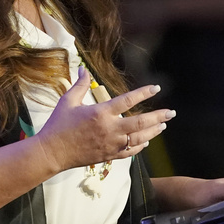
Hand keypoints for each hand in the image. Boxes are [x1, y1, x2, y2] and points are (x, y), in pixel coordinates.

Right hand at [35, 67, 175, 170]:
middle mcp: (110, 129)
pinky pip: (130, 152)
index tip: (156, 87)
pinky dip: (141, 147)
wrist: (52, 152)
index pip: (128, 100)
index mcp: (100, 113)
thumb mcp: (67, 101)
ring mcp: (111, 144)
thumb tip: (84, 68)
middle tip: (171, 112)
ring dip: (153, 131)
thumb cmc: (58, 125)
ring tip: (163, 125)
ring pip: (139, 138)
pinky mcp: (109, 156)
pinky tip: (147, 142)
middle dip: (159, 116)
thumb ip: (80, 84)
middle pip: (141, 122)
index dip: (144, 92)